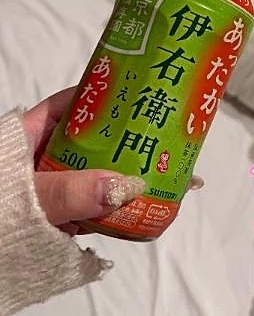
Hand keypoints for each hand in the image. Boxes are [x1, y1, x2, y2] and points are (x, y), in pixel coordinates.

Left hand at [22, 88, 203, 234]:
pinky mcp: (53, 222)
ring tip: (170, 174)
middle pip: (92, 142)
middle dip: (129, 141)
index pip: (72, 104)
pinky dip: (114, 211)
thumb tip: (127, 185)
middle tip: (170, 139)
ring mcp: (48, 191)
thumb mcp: (22, 196)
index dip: (107, 95)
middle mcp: (41, 160)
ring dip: (128, 178)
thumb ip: (69, 192)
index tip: (143, 94)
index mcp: (26, 137)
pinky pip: (90, 210)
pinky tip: (145, 212)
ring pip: (94, 178)